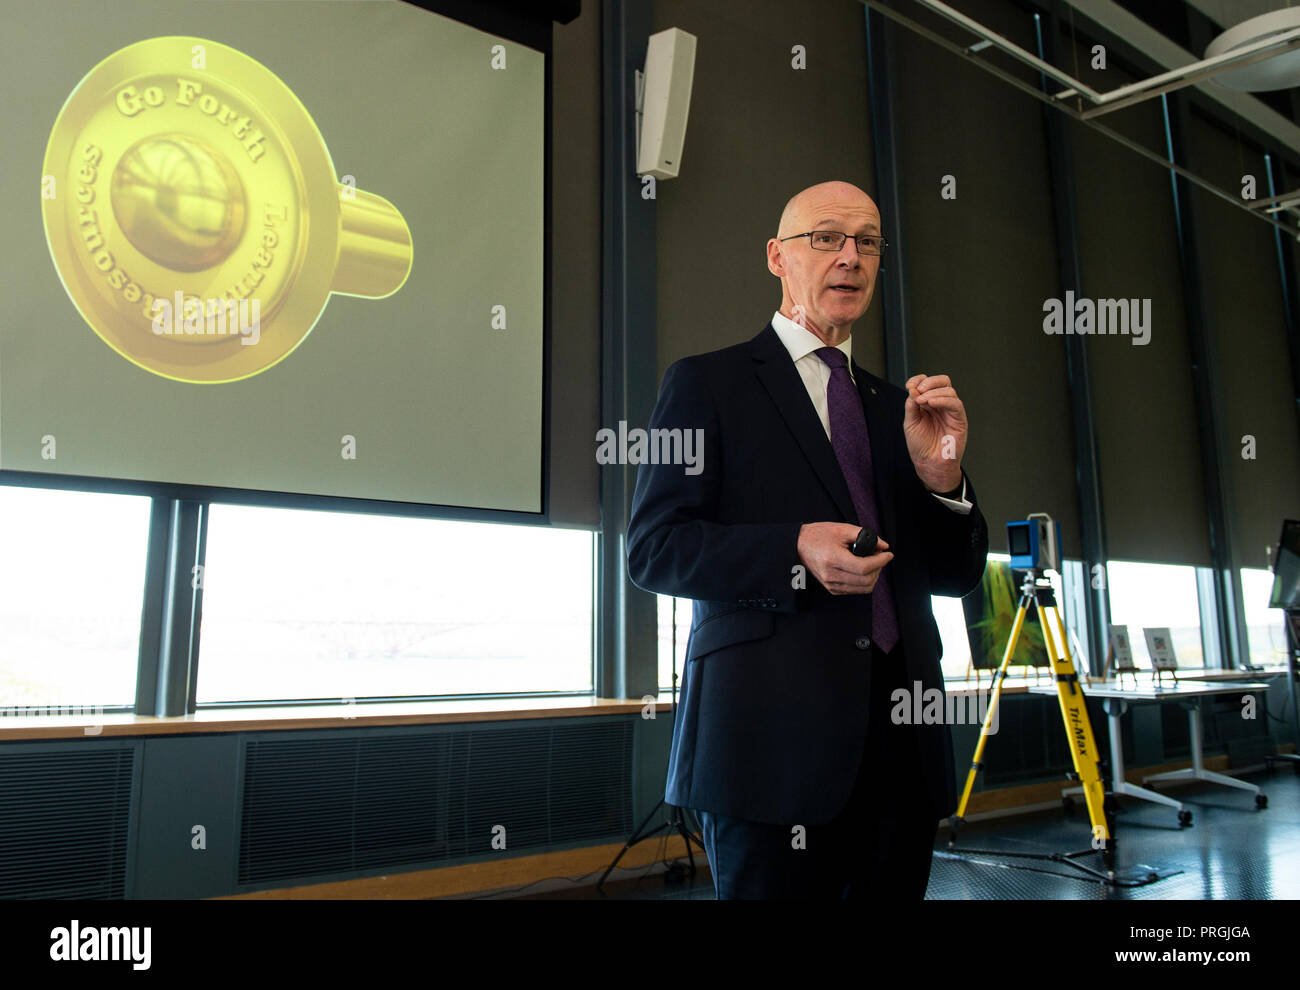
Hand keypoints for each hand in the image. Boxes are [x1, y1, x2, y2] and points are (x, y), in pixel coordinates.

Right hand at [797, 522, 892, 594]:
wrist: (799, 546)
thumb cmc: (818, 536)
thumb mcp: (841, 529)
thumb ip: (864, 535)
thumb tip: (883, 545)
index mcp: (833, 559)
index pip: (864, 567)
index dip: (880, 561)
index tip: (888, 554)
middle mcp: (831, 575)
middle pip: (866, 580)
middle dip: (879, 568)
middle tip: (880, 556)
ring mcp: (831, 584)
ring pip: (863, 588)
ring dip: (873, 576)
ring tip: (872, 563)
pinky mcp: (832, 589)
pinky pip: (856, 590)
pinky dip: (864, 582)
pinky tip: (862, 570)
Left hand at [903, 372, 965, 490]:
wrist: (929, 463)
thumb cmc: (921, 445)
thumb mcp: (910, 422)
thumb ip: (911, 405)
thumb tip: (913, 389)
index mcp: (929, 404)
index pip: (928, 383)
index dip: (919, 380)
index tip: (909, 385)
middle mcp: (941, 405)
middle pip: (942, 382)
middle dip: (929, 382)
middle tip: (918, 391)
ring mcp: (951, 411)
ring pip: (949, 390)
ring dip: (933, 392)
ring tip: (922, 401)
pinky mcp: (959, 419)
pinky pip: (955, 404)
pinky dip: (943, 400)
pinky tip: (931, 403)